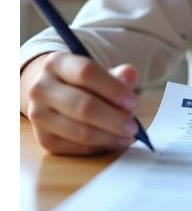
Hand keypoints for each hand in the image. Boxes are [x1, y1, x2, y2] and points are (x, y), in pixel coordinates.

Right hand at [20, 52, 139, 154]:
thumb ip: (119, 76)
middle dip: (114, 118)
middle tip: (133, 126)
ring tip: (128, 136)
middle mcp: (41, 88)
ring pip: (80, 131)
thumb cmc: (87, 84)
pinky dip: (100, 146)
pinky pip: (77, 147)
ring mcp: (38, 115)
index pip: (86, 72)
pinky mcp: (44, 139)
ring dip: (109, 136)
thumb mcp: (102, 74)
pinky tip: (115, 141)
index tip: (133, 101)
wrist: (58, 97)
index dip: (113, 88)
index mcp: (56, 63)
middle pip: (82, 105)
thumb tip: (130, 74)